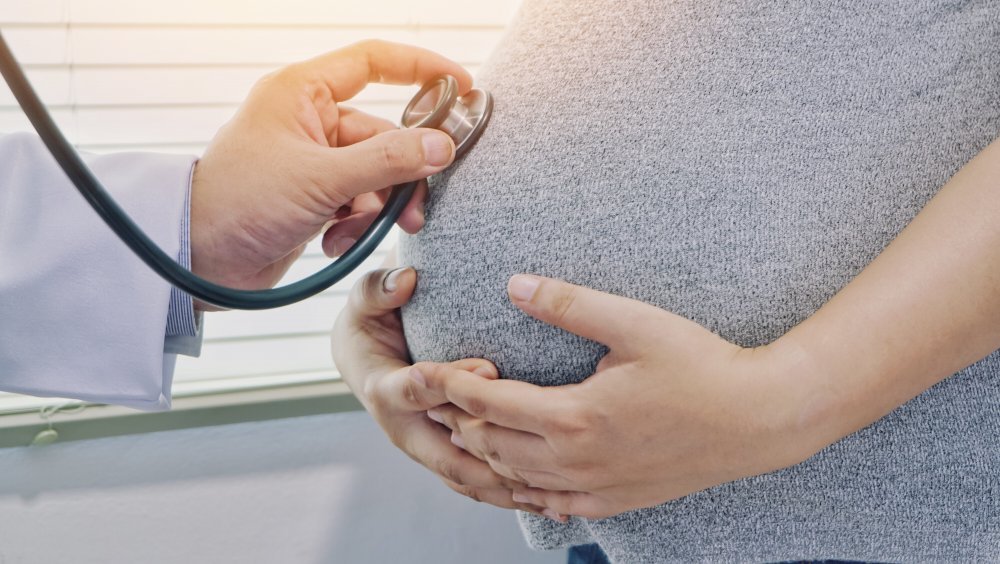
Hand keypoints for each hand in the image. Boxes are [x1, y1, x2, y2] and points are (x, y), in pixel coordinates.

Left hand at [190, 40, 469, 304]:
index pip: (373, 62)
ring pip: (374, 172)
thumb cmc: (240, 203)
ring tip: (370, 230)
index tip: (461, 86)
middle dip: (400, 172)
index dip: (421, 68)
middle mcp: (308, 120)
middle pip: (382, 133)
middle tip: (416, 208)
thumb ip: (387, 161)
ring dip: (378, 204)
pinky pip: (356, 200)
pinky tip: (337, 241)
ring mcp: (311, 160)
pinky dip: (356, 222)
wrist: (197, 260)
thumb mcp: (322, 179)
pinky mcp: (312, 196)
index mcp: (301, 93)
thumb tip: (442, 147)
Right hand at [331, 267, 557, 518]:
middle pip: (447, 455)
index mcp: (384, 390)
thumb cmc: (369, 324)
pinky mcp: (445, 456)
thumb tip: (405, 278)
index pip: (412, 392)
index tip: (485, 368)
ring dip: (507, 488)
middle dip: (491, 457)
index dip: (446, 383)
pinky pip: (478, 483)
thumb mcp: (365, 301)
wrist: (364, 359)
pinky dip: (510, 494)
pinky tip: (550, 501)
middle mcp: (405, 429)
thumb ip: (379, 288)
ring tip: (553, 494)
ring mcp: (426, 447)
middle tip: (535, 452)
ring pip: (466, 478)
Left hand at [419, 275, 816, 519]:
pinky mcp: (616, 500)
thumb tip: (514, 284)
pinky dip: (523, 488)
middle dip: (460, 419)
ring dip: (484, 454)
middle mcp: (576, 461)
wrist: (758, 419)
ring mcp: (595, 487)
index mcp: (574, 417)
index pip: (489, 404)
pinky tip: (518, 476)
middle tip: (445, 394)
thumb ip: (568, 304)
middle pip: (491, 446)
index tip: (424, 370)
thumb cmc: (701, 366)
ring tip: (469, 427)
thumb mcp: (633, 323)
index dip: (450, 385)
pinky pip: (552, 505)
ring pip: (515, 479)